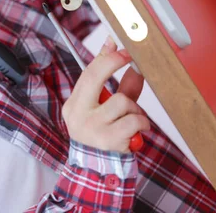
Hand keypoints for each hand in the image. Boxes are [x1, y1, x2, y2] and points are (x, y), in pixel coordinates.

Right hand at [61, 37, 150, 152]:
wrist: (99, 169)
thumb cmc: (104, 134)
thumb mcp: (108, 109)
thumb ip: (121, 87)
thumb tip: (132, 64)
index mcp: (73, 105)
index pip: (86, 74)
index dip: (105, 57)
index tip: (118, 44)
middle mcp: (77, 114)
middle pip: (93, 78)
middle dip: (112, 63)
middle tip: (129, 57)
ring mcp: (91, 126)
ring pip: (122, 101)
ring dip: (135, 109)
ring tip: (133, 120)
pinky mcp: (107, 139)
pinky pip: (133, 120)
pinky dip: (141, 124)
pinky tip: (137, 131)